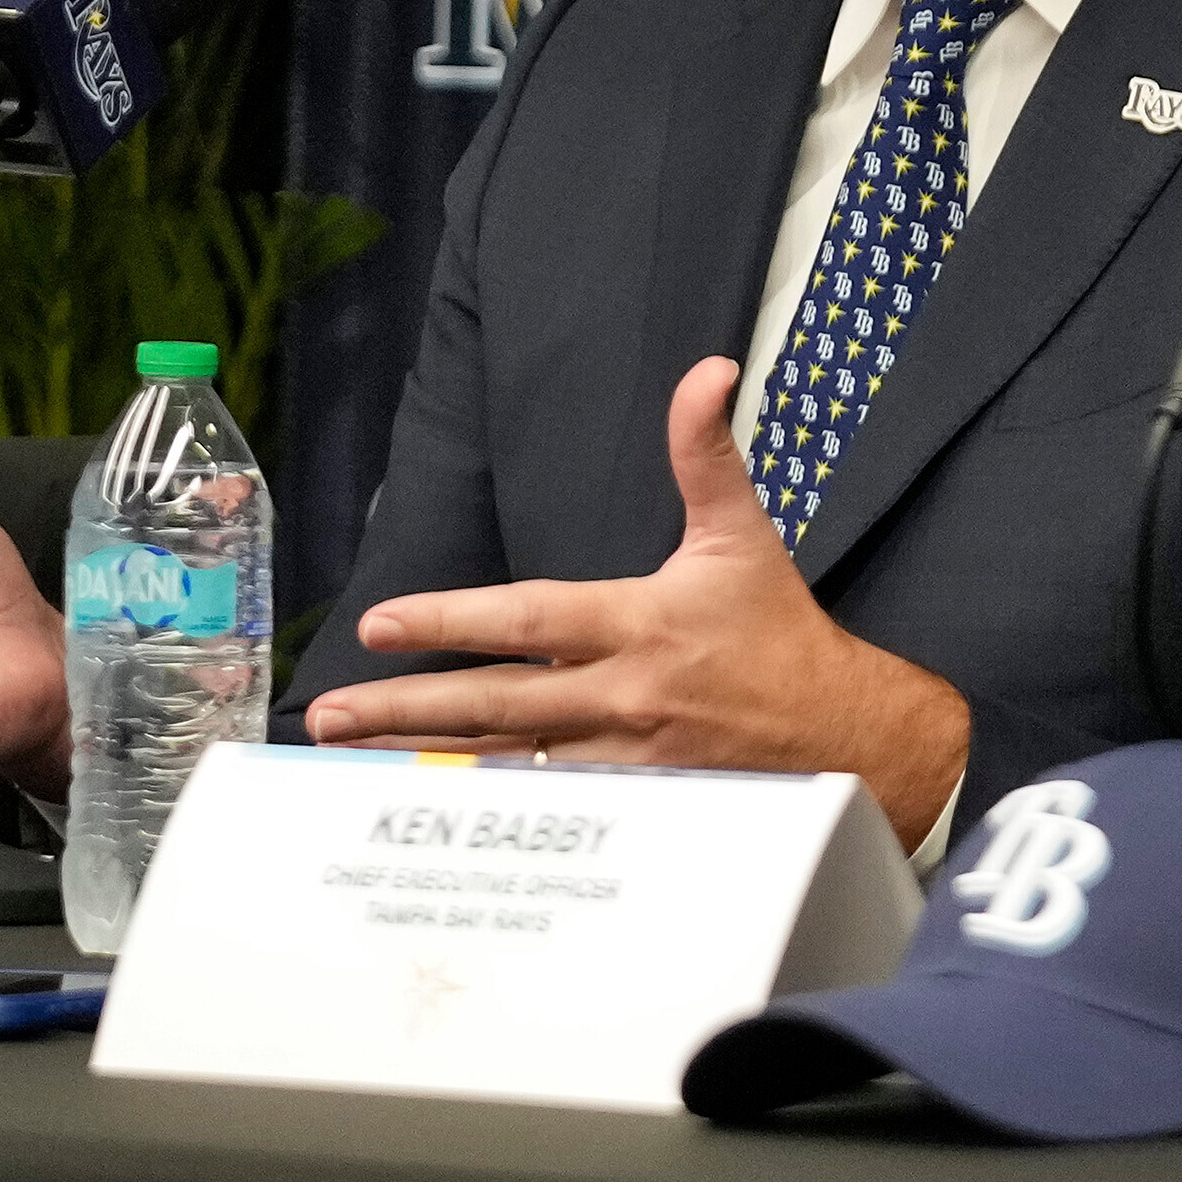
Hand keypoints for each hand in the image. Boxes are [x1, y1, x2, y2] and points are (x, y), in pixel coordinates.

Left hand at [303, 356, 969, 837]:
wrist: (848, 731)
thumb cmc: (779, 632)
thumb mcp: (741, 534)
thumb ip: (706, 453)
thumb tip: (703, 374)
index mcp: (639, 621)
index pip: (526, 619)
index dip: (449, 620)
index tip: (380, 624)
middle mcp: (623, 693)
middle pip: (496, 702)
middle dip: (407, 707)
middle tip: (332, 712)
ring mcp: (627, 757)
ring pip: (511, 761)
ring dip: (431, 758)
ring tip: (357, 762)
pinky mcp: (638, 802)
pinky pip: (551, 803)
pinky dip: (492, 804)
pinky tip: (437, 807)